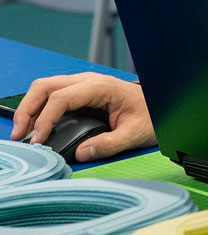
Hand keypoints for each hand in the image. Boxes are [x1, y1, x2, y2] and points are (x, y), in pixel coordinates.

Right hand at [10, 73, 156, 161]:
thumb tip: (83, 153)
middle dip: (27, 110)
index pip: (61, 98)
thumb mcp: (136, 133)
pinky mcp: (80, 92)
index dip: (45, 119)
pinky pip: (53, 95)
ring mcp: (82, 84)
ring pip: (45, 88)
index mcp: (100, 87)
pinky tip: (36, 126)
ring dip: (29, 108)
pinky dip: (39, 108)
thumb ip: (111, 143)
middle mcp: (88, 81)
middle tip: (19, 135)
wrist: (161, 105)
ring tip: (23, 132)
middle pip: (45, 87)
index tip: (39, 140)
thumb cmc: (151, 115)